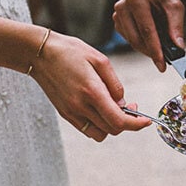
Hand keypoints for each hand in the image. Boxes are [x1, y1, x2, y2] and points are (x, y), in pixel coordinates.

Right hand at [30, 31, 150, 140]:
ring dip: (112, 125)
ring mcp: (72, 113)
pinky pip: (88, 130)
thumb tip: (123, 103)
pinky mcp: (65, 114)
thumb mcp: (100, 60)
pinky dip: (99, 126)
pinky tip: (100, 110)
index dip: (136, 124)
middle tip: (131, 106)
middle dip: (127, 121)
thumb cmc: (70, 52)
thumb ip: (115, 84)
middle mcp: (81, 106)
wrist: (39, 54)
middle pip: (112, 129)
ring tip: (113, 108)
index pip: (119, 121)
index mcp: (92, 91)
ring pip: (101, 134)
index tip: (145, 121)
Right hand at [112, 0, 184, 71]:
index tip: (162, 65)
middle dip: (152, 52)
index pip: (146, 31)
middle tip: (164, 60)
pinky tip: (149, 38)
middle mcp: (123, 7)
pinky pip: (129, 39)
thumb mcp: (174, 6)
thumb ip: (176, 27)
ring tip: (160, 46)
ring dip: (147, 49)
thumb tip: (177, 48)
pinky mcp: (117, 22)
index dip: (155, 51)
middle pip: (137, 39)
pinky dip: (141, 43)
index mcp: (137, 0)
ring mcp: (117, 15)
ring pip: (133, 42)